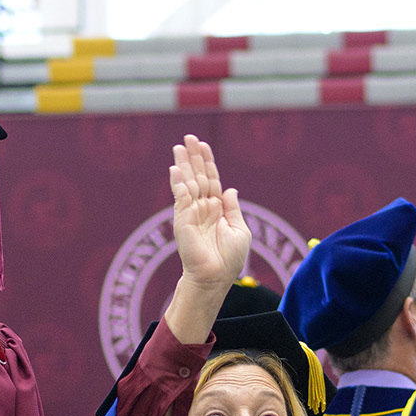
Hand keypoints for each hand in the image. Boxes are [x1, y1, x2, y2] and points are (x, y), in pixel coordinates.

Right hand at [162, 136, 248, 345]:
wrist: (215, 277)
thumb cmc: (229, 260)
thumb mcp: (240, 230)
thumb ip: (233, 208)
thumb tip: (230, 188)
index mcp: (217, 209)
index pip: (212, 180)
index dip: (208, 162)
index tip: (203, 145)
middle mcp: (203, 208)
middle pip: (198, 176)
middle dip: (194, 157)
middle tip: (189, 138)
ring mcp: (191, 212)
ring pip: (188, 183)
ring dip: (184, 164)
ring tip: (180, 147)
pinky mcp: (183, 220)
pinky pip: (181, 198)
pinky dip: (178, 183)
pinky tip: (176, 169)